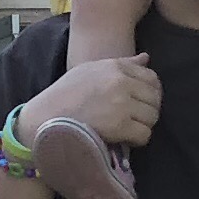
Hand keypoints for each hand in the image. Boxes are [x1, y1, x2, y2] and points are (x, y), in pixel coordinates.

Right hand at [25, 54, 160, 151]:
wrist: (44, 120)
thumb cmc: (64, 96)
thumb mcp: (89, 71)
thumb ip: (121, 64)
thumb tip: (147, 58)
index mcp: (114, 67)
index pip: (152, 77)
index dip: (149, 93)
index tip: (137, 103)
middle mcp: (120, 82)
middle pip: (155, 99)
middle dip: (147, 111)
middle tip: (131, 119)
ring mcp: (121, 104)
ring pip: (152, 117)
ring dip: (142, 126)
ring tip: (125, 129)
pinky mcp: (119, 126)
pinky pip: (145, 134)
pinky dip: (136, 140)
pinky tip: (122, 139)